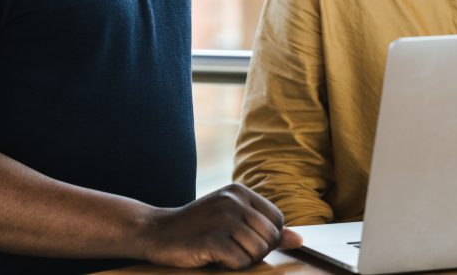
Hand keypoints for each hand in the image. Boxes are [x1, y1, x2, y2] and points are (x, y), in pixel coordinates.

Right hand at [139, 183, 302, 268]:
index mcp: (241, 191)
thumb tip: (299, 240)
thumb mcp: (232, 219)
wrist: (157, 231)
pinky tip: (215, 258)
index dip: (267, 239)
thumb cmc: (198, 228)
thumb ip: (264, 227)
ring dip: (243, 261)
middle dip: (256, 252)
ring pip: (258, 251)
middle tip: (233, 251)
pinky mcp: (211, 238)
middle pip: (270, 238)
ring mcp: (222, 218)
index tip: (246, 242)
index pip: (277, 220)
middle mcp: (234, 200)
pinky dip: (231, 266)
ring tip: (224, 254)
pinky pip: (240, 261)